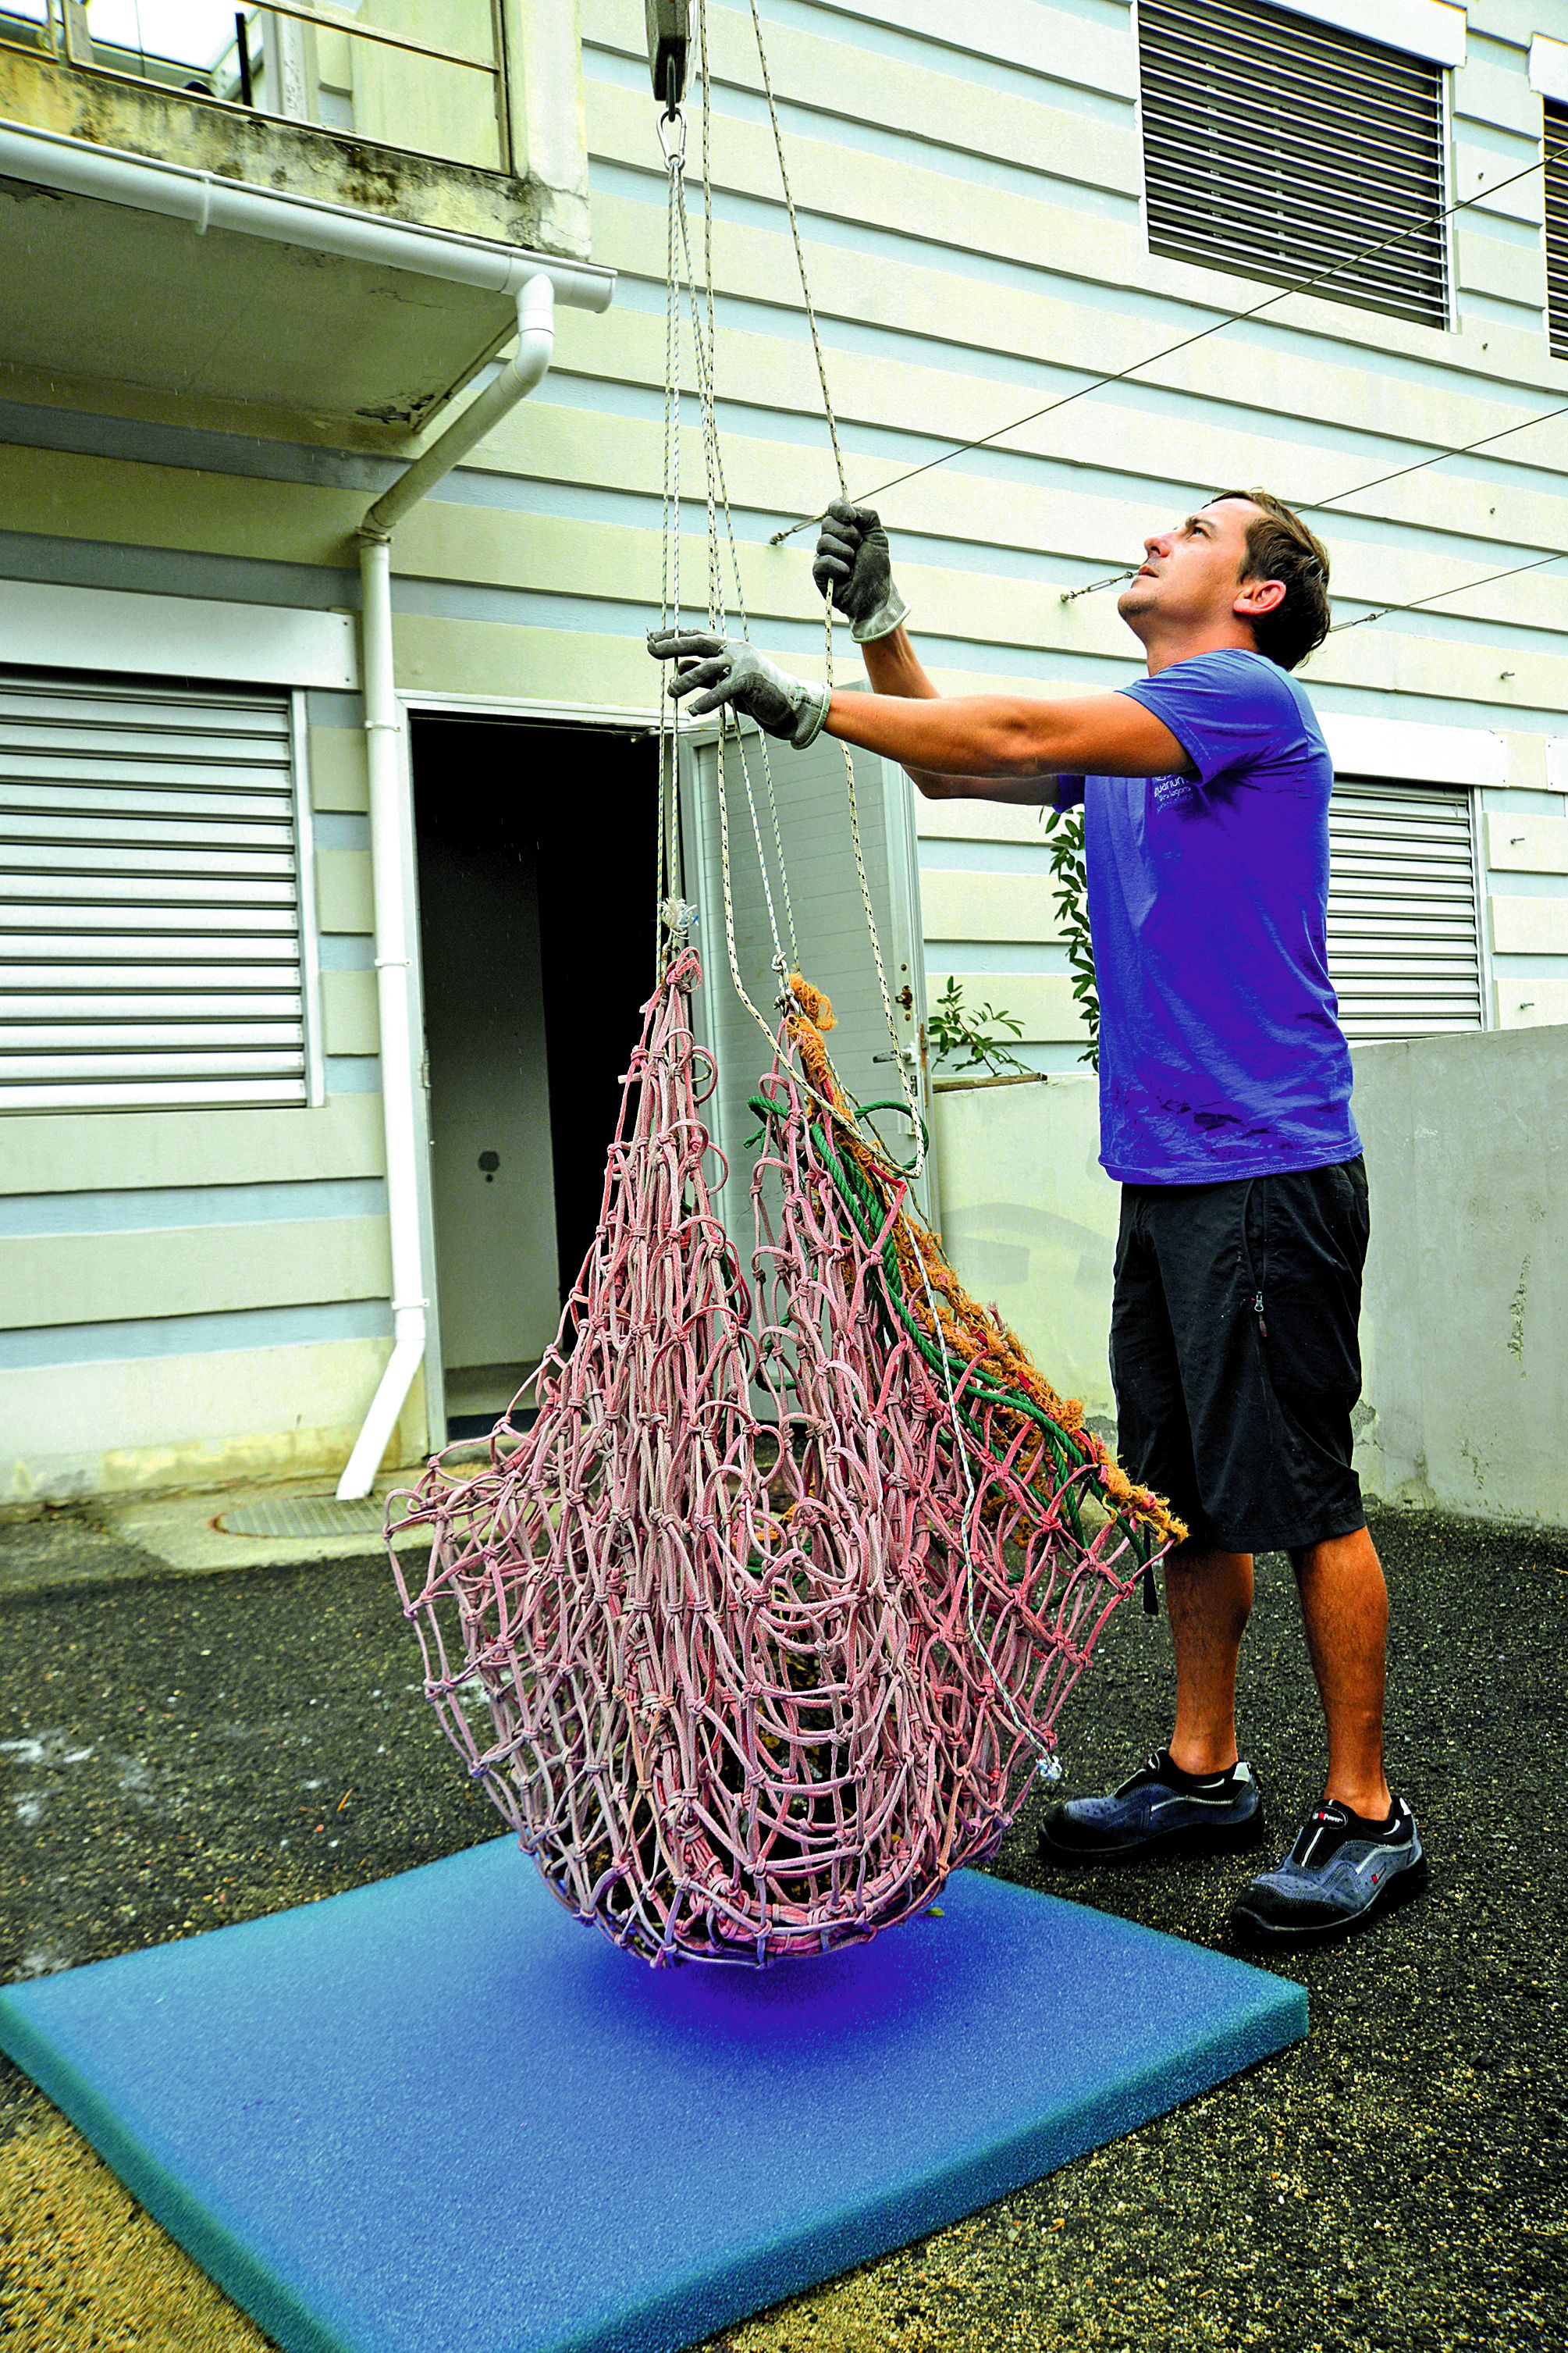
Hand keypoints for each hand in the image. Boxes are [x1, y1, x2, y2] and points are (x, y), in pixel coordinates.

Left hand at [646, 630, 829, 747]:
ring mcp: (743, 664)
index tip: (652, 638)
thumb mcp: (726, 682)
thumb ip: (704, 675)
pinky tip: (692, 711)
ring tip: (671, 691)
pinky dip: (706, 701)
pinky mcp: (749, 681)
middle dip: (672, 645)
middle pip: (698, 643)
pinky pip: (721, 690)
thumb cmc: (758, 694)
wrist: (791, 704)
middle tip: (650, 648)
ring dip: (686, 680)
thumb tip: (679, 667)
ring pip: (707, 667)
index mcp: (730, 647)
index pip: (697, 636)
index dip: (673, 636)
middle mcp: (735, 650)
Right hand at [811, 498, 909, 642]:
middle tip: (858, 547)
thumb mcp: (878, 536)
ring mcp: (823, 555)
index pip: (834, 507)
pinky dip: (838, 567)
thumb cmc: (876, 568)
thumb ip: (868, 516)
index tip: (852, 518)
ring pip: (823, 541)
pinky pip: (823, 561)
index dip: (840, 509)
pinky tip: (846, 575)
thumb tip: (851, 509)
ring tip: (853, 564)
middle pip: (827, 522)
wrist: (875, 595)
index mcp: (845, 527)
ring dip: (845, 552)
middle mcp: (832, 538)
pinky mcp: (818, 572)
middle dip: (848, 535)